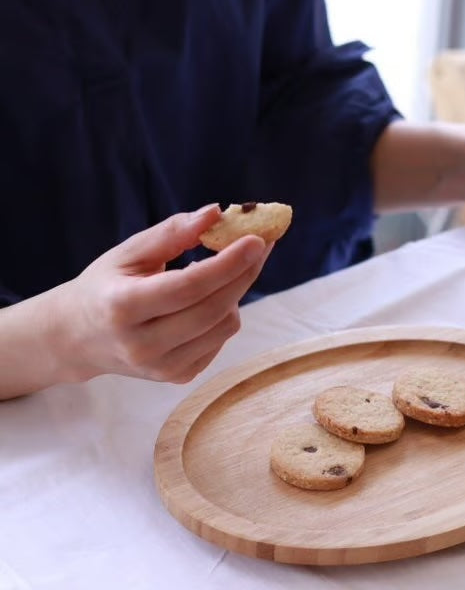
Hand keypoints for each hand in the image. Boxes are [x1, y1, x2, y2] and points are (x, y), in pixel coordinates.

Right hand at [53, 205, 271, 384]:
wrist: (79, 338)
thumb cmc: (106, 286)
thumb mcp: (127, 253)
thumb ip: (171, 233)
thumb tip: (215, 212)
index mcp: (123, 308)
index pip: (188, 287)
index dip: (228, 264)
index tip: (258, 240)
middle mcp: (142, 345)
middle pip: (213, 309)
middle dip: (244, 274)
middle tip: (261, 246)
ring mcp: (162, 368)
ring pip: (225, 326)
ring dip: (233, 293)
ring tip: (215, 273)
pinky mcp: (178, 377)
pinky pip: (221, 340)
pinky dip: (223, 314)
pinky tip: (203, 300)